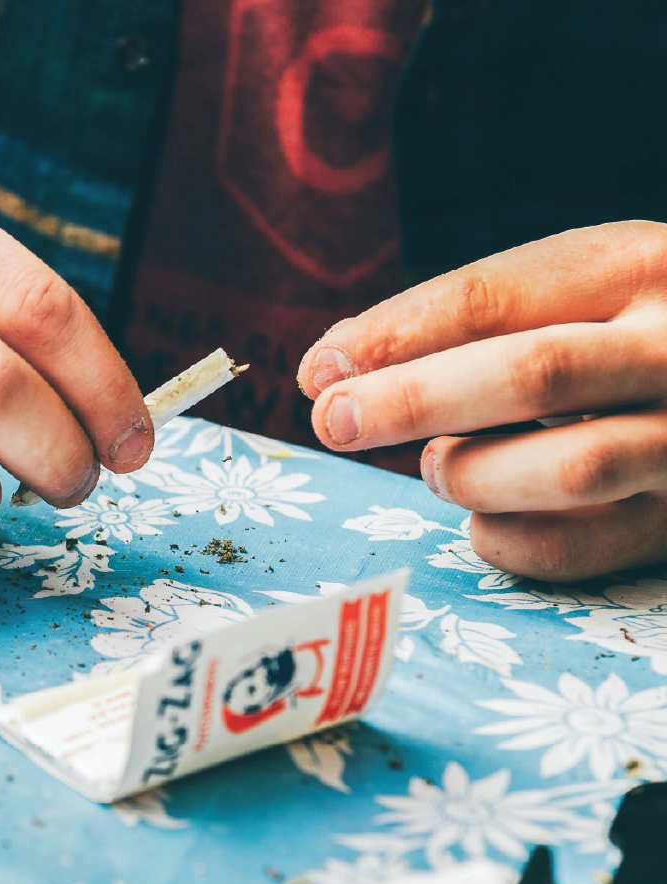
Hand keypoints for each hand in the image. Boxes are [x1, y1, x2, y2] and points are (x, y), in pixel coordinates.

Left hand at [298, 221, 666, 581]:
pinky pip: (582, 547)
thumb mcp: (575, 292)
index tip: (318, 372)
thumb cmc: (630, 334)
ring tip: (435, 466)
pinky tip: (483, 519)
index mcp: (638, 265)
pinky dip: (506, 538)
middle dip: (413, 400)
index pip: (497, 295)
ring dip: (471, 473)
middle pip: (536, 373)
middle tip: (334, 422)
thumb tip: (330, 369)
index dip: (394, 336)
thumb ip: (474, 322)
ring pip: (572, 468)